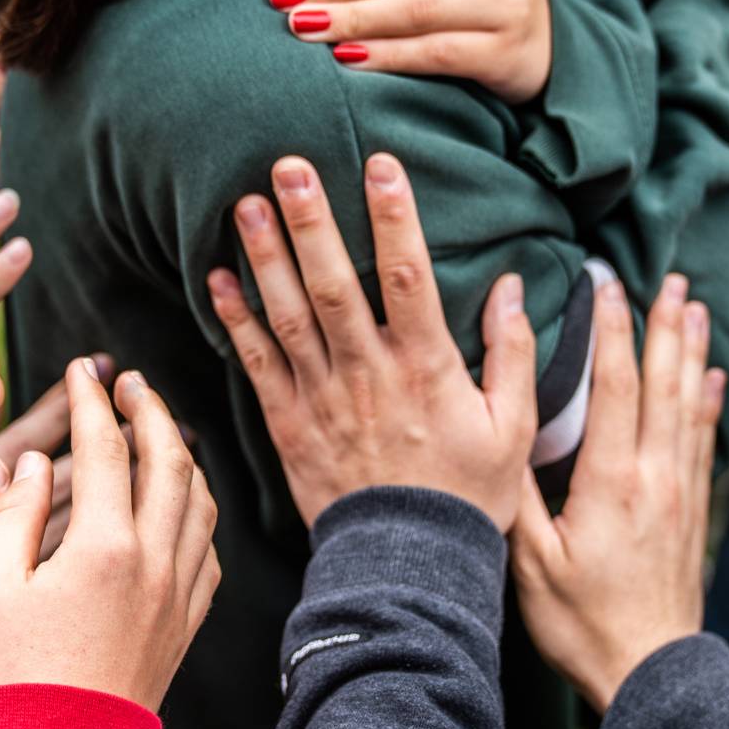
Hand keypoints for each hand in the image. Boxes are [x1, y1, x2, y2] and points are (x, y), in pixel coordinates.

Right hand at [0, 360, 219, 711]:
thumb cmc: (12, 674)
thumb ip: (12, 513)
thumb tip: (39, 463)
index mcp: (105, 546)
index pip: (108, 449)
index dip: (93, 402)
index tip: (81, 372)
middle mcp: (156, 562)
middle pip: (172, 460)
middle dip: (152, 411)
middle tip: (131, 383)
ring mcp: (179, 593)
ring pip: (201, 501)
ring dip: (183, 455)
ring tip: (159, 432)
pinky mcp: (185, 622)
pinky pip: (208, 549)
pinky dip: (197, 511)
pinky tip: (178, 506)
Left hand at [206, 154, 537, 529]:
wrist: (409, 564)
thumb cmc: (467, 494)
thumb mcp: (512, 427)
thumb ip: (512, 352)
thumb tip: (512, 285)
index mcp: (426, 367)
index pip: (408, 276)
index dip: (394, 218)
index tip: (380, 164)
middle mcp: (369, 374)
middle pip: (335, 285)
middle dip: (312, 222)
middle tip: (287, 165)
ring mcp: (323, 399)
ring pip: (289, 317)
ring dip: (266, 258)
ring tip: (246, 205)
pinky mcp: (289, 425)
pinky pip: (257, 365)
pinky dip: (234, 321)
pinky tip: (216, 279)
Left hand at [267, 0, 553, 104]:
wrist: (545, 50)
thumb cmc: (471, 1)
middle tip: (282, 2)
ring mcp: (508, 1)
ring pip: (417, 8)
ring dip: (353, 18)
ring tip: (304, 29)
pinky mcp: (509, 50)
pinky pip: (437, 52)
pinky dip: (388, 56)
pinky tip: (347, 61)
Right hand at [510, 275, 725, 710]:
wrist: (653, 674)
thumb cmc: (583, 623)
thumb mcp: (530, 563)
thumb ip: (518, 499)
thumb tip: (505, 440)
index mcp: (610, 482)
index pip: (615, 387)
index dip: (611, 331)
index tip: (606, 285)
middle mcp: (655, 476)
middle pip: (663, 382)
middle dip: (664, 325)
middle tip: (667, 277)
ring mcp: (681, 492)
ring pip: (690, 404)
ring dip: (693, 350)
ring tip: (697, 305)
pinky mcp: (695, 512)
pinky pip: (706, 441)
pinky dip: (711, 402)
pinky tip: (717, 376)